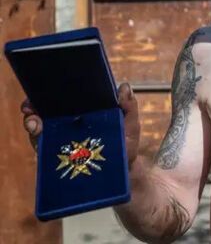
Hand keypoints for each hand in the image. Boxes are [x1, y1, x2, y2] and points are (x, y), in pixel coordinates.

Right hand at [20, 83, 140, 167]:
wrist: (121, 173)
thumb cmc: (126, 146)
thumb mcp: (130, 126)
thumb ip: (129, 108)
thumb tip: (124, 86)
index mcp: (86, 110)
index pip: (64, 96)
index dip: (50, 91)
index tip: (40, 91)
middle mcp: (70, 121)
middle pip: (45, 109)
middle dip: (33, 106)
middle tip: (30, 109)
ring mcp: (61, 137)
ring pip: (38, 125)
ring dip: (31, 122)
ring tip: (34, 125)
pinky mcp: (57, 153)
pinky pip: (41, 145)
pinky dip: (35, 140)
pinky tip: (38, 138)